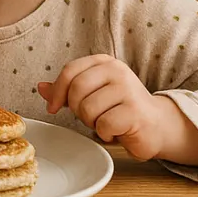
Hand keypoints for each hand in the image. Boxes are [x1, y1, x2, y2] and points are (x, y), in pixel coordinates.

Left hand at [38, 55, 197, 163]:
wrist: (157, 126)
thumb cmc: (120, 109)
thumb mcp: (92, 94)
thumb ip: (67, 90)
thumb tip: (41, 87)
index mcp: (104, 62)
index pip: (70, 71)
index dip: (57, 91)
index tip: (54, 108)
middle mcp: (117, 71)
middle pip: (76, 90)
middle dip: (77, 109)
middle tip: (90, 117)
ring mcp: (128, 90)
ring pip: (88, 109)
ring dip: (91, 123)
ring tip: (106, 122)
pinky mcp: (135, 111)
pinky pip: (103, 125)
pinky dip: (105, 134)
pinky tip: (116, 131)